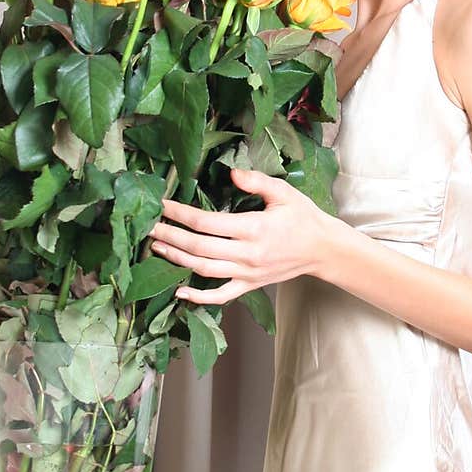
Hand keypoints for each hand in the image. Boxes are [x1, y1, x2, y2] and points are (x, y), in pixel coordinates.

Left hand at [147, 167, 331, 305]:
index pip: (207, 222)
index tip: (162, 204)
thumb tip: (230, 173)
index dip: (181, 213)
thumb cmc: (303, 217)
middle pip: (199, 248)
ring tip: (156, 247)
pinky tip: (179, 291)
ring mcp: (247, 274)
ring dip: (176, 260)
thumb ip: (256, 181)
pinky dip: (198, 297)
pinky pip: (221, 296)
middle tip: (148, 225)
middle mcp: (248, 254)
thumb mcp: (283, 192)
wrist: (323, 249)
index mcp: (254, 228)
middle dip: (170, 236)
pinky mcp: (249, 285)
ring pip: (204, 270)